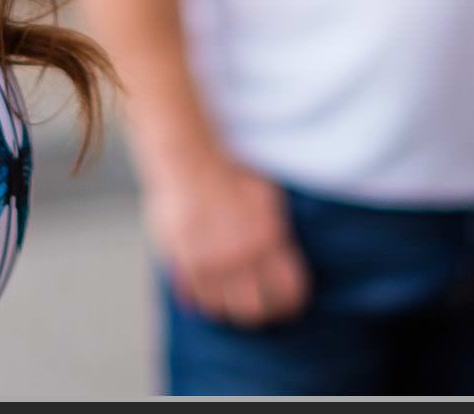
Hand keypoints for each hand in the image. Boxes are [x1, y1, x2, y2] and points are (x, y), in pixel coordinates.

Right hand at [143, 150, 310, 327]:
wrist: (189, 161)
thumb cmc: (229, 172)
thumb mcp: (266, 196)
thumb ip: (275, 231)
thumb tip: (280, 255)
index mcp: (268, 239)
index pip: (288, 290)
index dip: (290, 302)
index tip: (288, 304)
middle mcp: (241, 256)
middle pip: (254, 309)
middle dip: (259, 313)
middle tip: (258, 309)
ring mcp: (211, 262)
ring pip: (222, 308)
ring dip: (227, 308)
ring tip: (229, 303)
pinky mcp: (184, 262)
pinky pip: (194, 297)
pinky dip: (199, 300)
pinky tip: (204, 294)